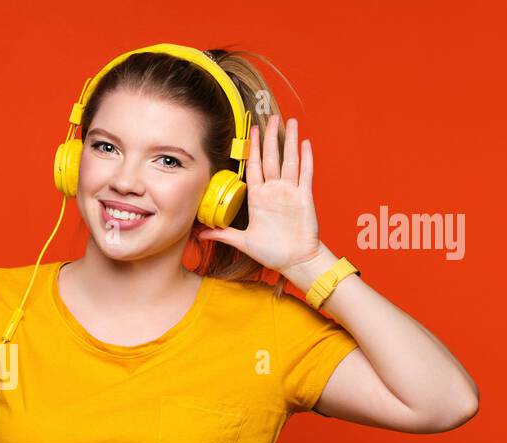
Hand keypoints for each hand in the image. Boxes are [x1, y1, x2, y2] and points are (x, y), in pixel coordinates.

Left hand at [196, 114, 325, 290]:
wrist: (295, 261)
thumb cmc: (272, 252)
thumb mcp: (242, 241)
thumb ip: (223, 234)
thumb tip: (200, 234)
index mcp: (259, 198)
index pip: (254, 167)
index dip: (252, 149)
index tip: (250, 132)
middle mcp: (274, 191)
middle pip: (271, 157)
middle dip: (269, 137)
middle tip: (269, 117)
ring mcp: (290, 192)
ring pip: (289, 160)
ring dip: (289, 140)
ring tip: (288, 121)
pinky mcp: (305, 197)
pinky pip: (306, 173)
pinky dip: (306, 158)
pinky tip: (305, 142)